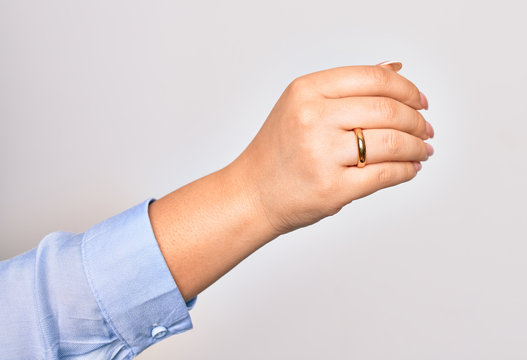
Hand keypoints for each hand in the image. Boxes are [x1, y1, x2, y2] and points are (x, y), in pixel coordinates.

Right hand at [230, 63, 433, 234]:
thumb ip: (346, 88)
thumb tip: (394, 68)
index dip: (406, 89)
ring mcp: (321, 154)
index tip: (419, 101)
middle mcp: (312, 118)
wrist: (252, 193)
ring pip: (392, 143)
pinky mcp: (332, 188)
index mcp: (306, 91)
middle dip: (416, 120)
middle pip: (387, 110)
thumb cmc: (278, 151)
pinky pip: (385, 174)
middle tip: (425, 129)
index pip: (373, 78)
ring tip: (422, 150)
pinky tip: (410, 168)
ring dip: (417, 147)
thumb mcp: (301, 106)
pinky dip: (406, 170)